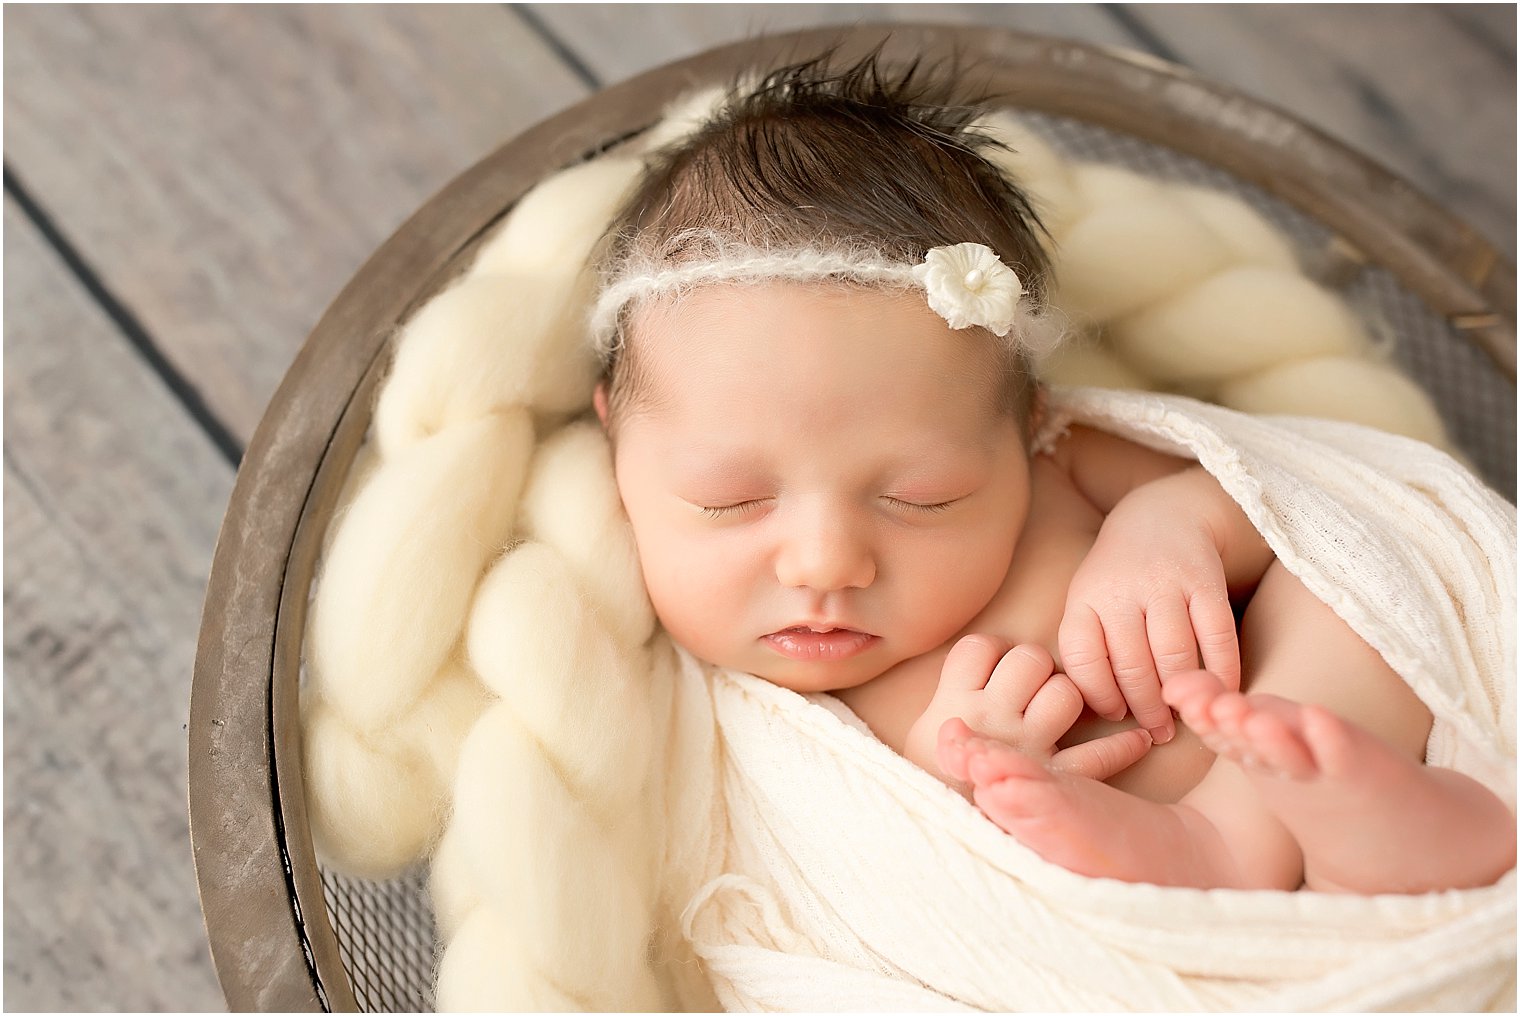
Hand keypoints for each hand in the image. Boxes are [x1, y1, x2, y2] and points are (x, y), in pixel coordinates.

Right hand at [906, 635, 1151, 783]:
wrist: (932, 836)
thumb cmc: (930, 781)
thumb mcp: (924, 732)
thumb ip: (954, 697)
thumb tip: (989, 667)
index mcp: (953, 702)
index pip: (980, 647)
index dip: (992, 653)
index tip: (992, 669)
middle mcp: (990, 718)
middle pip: (1029, 659)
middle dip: (1033, 669)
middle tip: (1026, 691)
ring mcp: (1025, 747)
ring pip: (1064, 693)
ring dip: (1065, 697)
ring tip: (1053, 712)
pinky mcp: (1052, 780)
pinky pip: (1096, 756)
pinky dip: (1122, 748)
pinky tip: (1138, 740)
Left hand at [1058, 489, 1241, 743]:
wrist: (1162, 516)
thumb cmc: (1119, 575)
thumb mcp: (1087, 599)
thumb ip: (1088, 645)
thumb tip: (1105, 710)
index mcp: (1086, 598)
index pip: (1085, 659)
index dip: (1099, 695)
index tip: (1116, 714)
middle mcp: (1122, 590)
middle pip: (1132, 666)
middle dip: (1146, 708)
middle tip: (1157, 731)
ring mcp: (1165, 584)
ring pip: (1174, 656)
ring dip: (1180, 696)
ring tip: (1184, 717)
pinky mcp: (1206, 581)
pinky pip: (1216, 636)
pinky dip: (1222, 670)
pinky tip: (1220, 689)